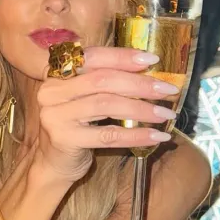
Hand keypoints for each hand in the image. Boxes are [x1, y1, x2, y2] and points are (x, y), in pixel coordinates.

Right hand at [35, 46, 179, 183]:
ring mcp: (55, 115)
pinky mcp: (64, 139)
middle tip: (168, 89)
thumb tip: (149, 73)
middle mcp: (52, 91)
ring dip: (142, 109)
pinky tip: (156, 136)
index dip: (123, 57)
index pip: (93, 57)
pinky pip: (107, 136)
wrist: (54, 163)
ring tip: (166, 113)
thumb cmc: (76, 126)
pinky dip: (135, 135)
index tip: (153, 60)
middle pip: (102, 80)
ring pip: (106, 105)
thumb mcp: (85, 98)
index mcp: (57, 73)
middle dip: (140, 84)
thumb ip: (105, 82)